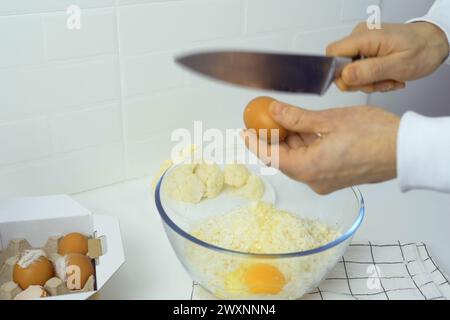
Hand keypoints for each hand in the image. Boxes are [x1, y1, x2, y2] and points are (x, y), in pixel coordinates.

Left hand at [242, 101, 399, 194]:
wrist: (404, 149)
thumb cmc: (374, 136)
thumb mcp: (328, 120)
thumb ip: (296, 118)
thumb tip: (275, 111)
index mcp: (309, 168)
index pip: (270, 156)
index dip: (254, 143)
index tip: (244, 132)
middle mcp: (314, 180)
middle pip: (283, 159)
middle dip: (273, 139)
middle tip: (265, 119)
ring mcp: (325, 181)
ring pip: (298, 160)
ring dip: (290, 141)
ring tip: (286, 119)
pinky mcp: (335, 178)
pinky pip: (312, 163)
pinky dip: (305, 147)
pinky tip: (305, 129)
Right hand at [327, 22, 449, 92]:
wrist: (434, 43)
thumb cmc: (422, 50)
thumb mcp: (398, 65)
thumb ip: (369, 71)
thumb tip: (344, 76)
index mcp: (365, 36)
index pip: (332, 54)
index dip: (339, 73)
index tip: (356, 82)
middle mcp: (360, 36)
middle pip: (340, 66)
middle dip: (359, 81)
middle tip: (379, 83)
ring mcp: (362, 43)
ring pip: (350, 71)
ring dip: (368, 82)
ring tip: (388, 80)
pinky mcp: (366, 50)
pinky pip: (359, 69)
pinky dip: (372, 78)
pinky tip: (387, 76)